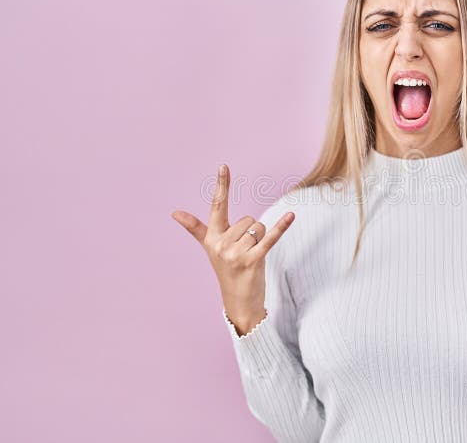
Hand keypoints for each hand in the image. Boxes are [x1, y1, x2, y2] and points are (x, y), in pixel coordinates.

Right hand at [170, 163, 294, 333]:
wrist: (238, 301)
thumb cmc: (227, 269)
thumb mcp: (211, 247)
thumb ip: (196, 228)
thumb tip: (174, 213)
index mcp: (212, 237)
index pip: (217, 206)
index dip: (222, 185)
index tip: (224, 166)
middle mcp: (221, 244)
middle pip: (248, 219)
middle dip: (252, 232)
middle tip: (245, 251)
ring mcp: (235, 254)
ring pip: (259, 228)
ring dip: (261, 239)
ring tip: (252, 256)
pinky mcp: (252, 261)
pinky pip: (269, 238)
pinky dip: (281, 227)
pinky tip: (291, 215)